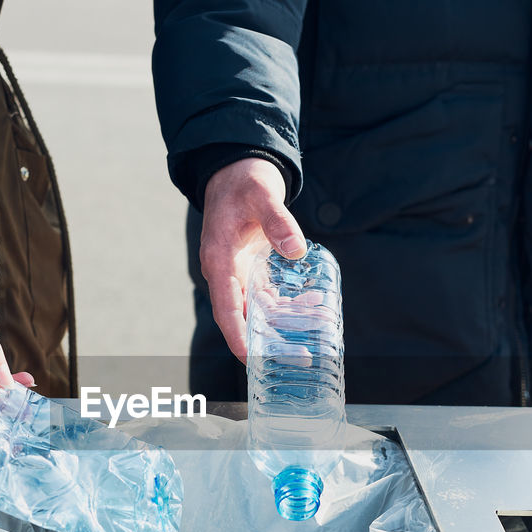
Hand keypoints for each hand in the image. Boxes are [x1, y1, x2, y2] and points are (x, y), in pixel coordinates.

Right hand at [200, 157, 306, 359]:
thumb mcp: (262, 195)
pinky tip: (312, 304)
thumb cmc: (244, 182)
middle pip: (243, 318)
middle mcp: (226, 273)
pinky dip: (288, 306)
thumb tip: (296, 250)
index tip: (250, 358)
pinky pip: (269, 298)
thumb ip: (279, 221)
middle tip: (299, 358)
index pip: (226, 307)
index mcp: (219, 259)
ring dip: (283, 327)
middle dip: (267, 342)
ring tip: (313, 341)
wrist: (237, 172)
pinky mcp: (252, 271)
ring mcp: (239, 274)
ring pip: (258, 311)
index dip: (238, 335)